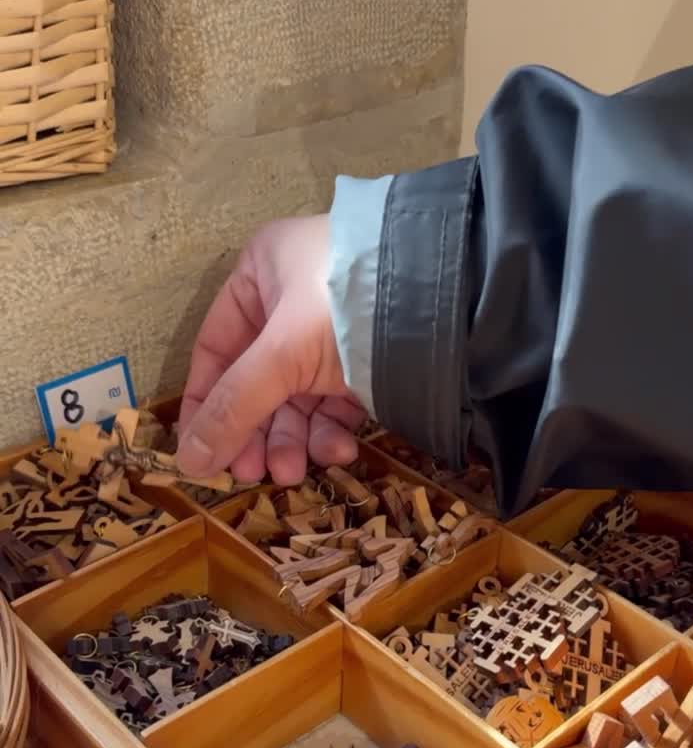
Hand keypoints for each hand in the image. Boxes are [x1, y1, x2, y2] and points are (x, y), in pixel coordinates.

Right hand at [176, 215, 365, 485]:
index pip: (215, 349)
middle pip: (258, 381)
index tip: (201, 453)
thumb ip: (233, 408)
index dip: (205, 404)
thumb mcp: (282, 356)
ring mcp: (333, 330)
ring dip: (293, 440)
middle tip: (253, 474)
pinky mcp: (371, 358)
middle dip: (257, 432)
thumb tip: (186, 461)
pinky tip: (340, 452)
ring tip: (292, 473)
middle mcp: (294, 298)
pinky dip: (332, 431)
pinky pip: (337, 401)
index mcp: (261, 273)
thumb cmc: (347, 307)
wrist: (452, 300)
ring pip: (298, 397)